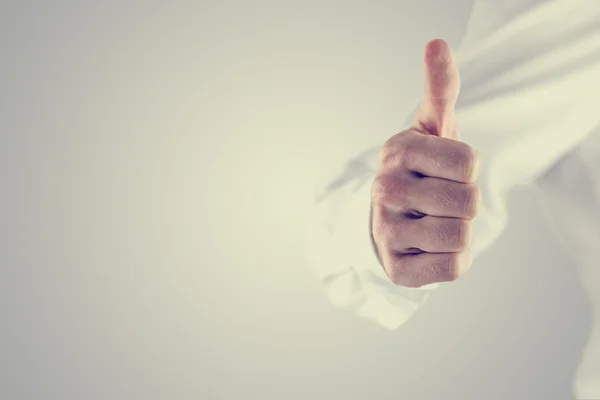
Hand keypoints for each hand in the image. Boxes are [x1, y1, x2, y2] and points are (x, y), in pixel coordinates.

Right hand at [370, 39, 481, 287]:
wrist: (391, 220)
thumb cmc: (421, 171)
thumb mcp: (430, 129)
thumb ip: (440, 89)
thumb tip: (437, 43)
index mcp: (397, 151)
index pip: (469, 163)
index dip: (469, 170)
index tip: (447, 171)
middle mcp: (385, 190)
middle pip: (469, 201)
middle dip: (465, 201)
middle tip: (441, 199)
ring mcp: (387, 232)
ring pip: (461, 236)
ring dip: (460, 231)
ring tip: (436, 222)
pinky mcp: (397, 269)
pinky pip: (453, 267)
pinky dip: (453, 259)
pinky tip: (431, 248)